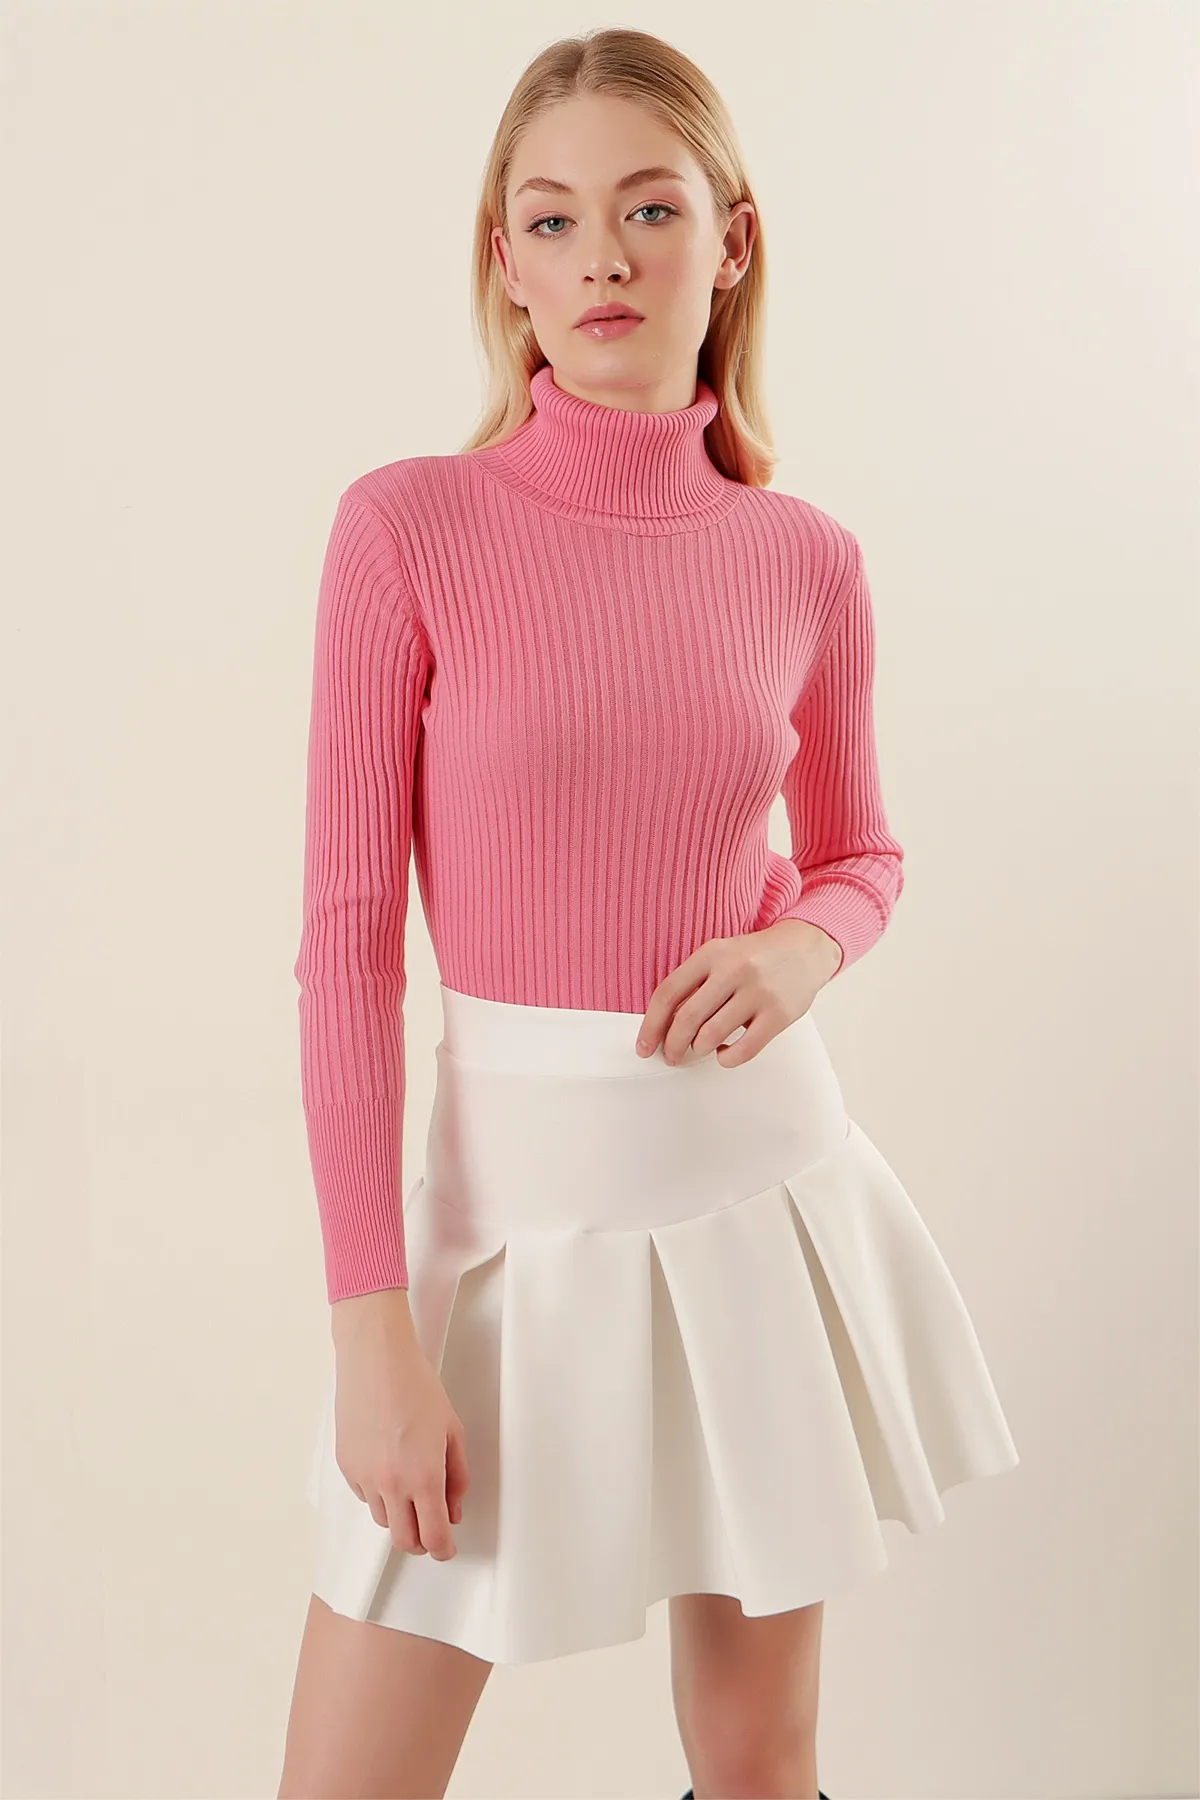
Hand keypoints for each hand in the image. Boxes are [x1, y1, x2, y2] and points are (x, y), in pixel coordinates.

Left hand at [634, 920, 843, 1068]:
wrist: (806, 948)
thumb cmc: (756, 957)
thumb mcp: (721, 955)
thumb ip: (695, 982)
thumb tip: (663, 1025)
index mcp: (712, 953)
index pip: (668, 992)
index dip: (651, 1025)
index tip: (644, 1046)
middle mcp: (734, 970)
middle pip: (687, 1018)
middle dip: (673, 1045)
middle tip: (671, 1056)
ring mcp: (758, 992)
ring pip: (711, 1036)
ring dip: (699, 1050)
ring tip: (701, 1049)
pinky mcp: (779, 1014)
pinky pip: (743, 1050)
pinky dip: (726, 1058)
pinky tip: (724, 1052)